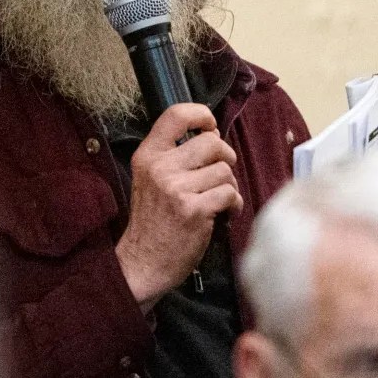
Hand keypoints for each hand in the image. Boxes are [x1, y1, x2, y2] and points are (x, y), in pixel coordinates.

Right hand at [115, 103, 241, 310]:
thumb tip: (212, 135)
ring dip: (229, 185)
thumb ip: (173, 156)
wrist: (143, 263)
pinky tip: (224, 212)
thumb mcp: (150, 179)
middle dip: (225, 157)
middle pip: (211, 142)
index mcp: (148, 156)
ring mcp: (177, 189)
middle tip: (221, 173)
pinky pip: (229, 193)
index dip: (201, 114)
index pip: (175, 115)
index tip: (210, 126)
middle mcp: (160, 168)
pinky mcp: (194, 210)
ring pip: (224, 170)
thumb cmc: (153, 221)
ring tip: (219, 199)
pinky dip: (234, 203)